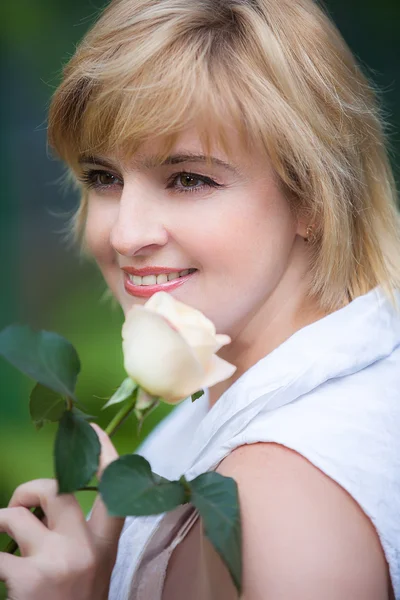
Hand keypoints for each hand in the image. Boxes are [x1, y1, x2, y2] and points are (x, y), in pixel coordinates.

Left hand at [0, 424, 123, 599]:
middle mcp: (85, 547)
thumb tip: (47, 510)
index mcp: (104, 545)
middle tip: (16, 507)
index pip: (111, 487)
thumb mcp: (91, 572)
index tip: (91, 428)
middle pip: (57, 488)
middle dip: (29, 489)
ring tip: (1, 545)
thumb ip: (80, 538)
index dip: (102, 453)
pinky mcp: (27, 577)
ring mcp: (57, 561)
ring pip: (15, 515)